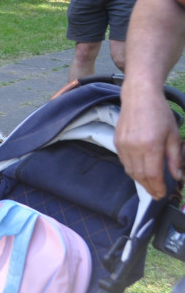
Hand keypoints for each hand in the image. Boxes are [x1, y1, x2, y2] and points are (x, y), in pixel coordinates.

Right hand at [115, 84, 181, 198]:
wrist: (139, 97)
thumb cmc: (159, 113)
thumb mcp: (173, 135)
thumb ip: (174, 158)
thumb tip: (176, 176)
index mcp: (151, 145)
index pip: (153, 174)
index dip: (158, 187)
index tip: (163, 194)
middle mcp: (134, 147)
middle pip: (140, 176)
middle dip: (149, 188)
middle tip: (157, 194)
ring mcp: (123, 145)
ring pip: (131, 171)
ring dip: (140, 181)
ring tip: (150, 185)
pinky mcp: (116, 142)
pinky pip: (124, 162)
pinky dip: (133, 170)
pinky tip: (140, 171)